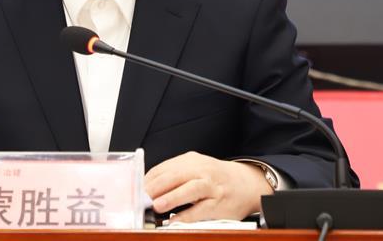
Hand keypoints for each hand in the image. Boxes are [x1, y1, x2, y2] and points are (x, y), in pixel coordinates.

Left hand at [144, 151, 273, 222]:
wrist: (247, 183)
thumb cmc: (215, 177)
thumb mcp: (195, 168)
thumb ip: (174, 174)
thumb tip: (147, 187)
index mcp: (191, 160)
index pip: (164, 168)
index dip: (148, 179)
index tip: (135, 190)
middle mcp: (202, 170)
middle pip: (175, 176)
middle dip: (156, 187)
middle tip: (141, 198)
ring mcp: (212, 186)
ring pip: (190, 189)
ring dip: (172, 197)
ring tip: (157, 205)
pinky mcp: (219, 204)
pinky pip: (202, 210)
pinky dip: (188, 215)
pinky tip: (175, 221)